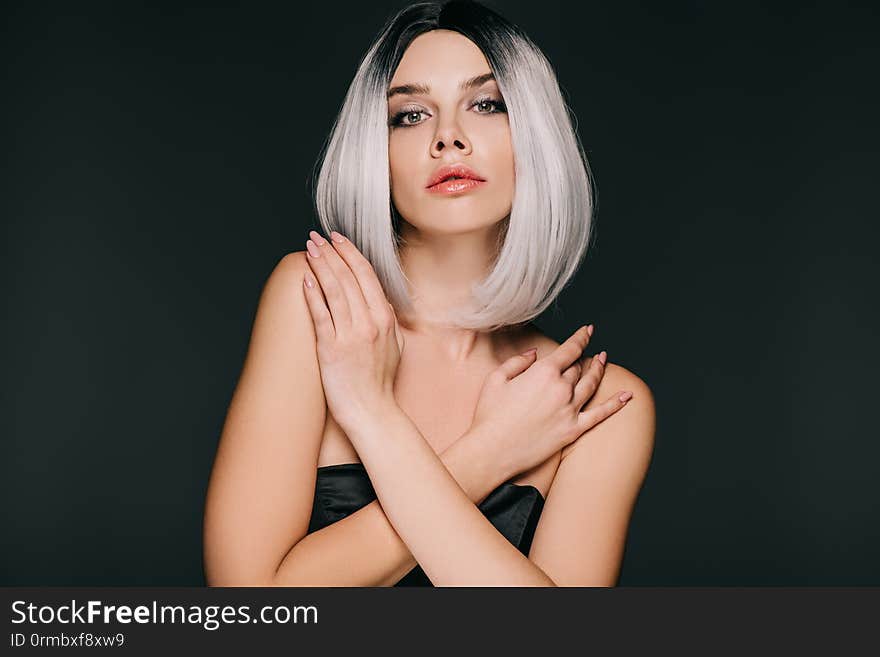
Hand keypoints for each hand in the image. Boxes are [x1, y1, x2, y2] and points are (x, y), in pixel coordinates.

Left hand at [301, 230, 404, 430]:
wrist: (372, 412)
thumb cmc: (381, 383)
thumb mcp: (395, 346)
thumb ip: (388, 321)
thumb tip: (380, 301)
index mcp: (385, 318)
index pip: (367, 275)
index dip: (350, 253)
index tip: (337, 239)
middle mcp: (369, 323)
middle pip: (348, 277)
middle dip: (331, 252)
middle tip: (317, 237)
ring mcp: (350, 335)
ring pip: (334, 290)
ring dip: (320, 265)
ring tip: (309, 250)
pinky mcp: (331, 349)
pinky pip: (320, 314)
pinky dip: (313, 294)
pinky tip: (305, 278)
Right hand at [470, 325, 631, 480]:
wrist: (492, 450)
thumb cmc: (489, 414)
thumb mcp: (496, 379)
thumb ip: (518, 362)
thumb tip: (534, 354)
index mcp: (544, 372)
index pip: (570, 349)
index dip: (581, 337)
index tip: (588, 330)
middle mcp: (561, 389)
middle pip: (578, 368)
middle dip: (581, 358)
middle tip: (585, 352)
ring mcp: (570, 411)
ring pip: (591, 385)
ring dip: (599, 370)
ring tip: (603, 360)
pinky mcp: (573, 431)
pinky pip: (600, 414)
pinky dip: (615, 404)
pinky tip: (626, 395)